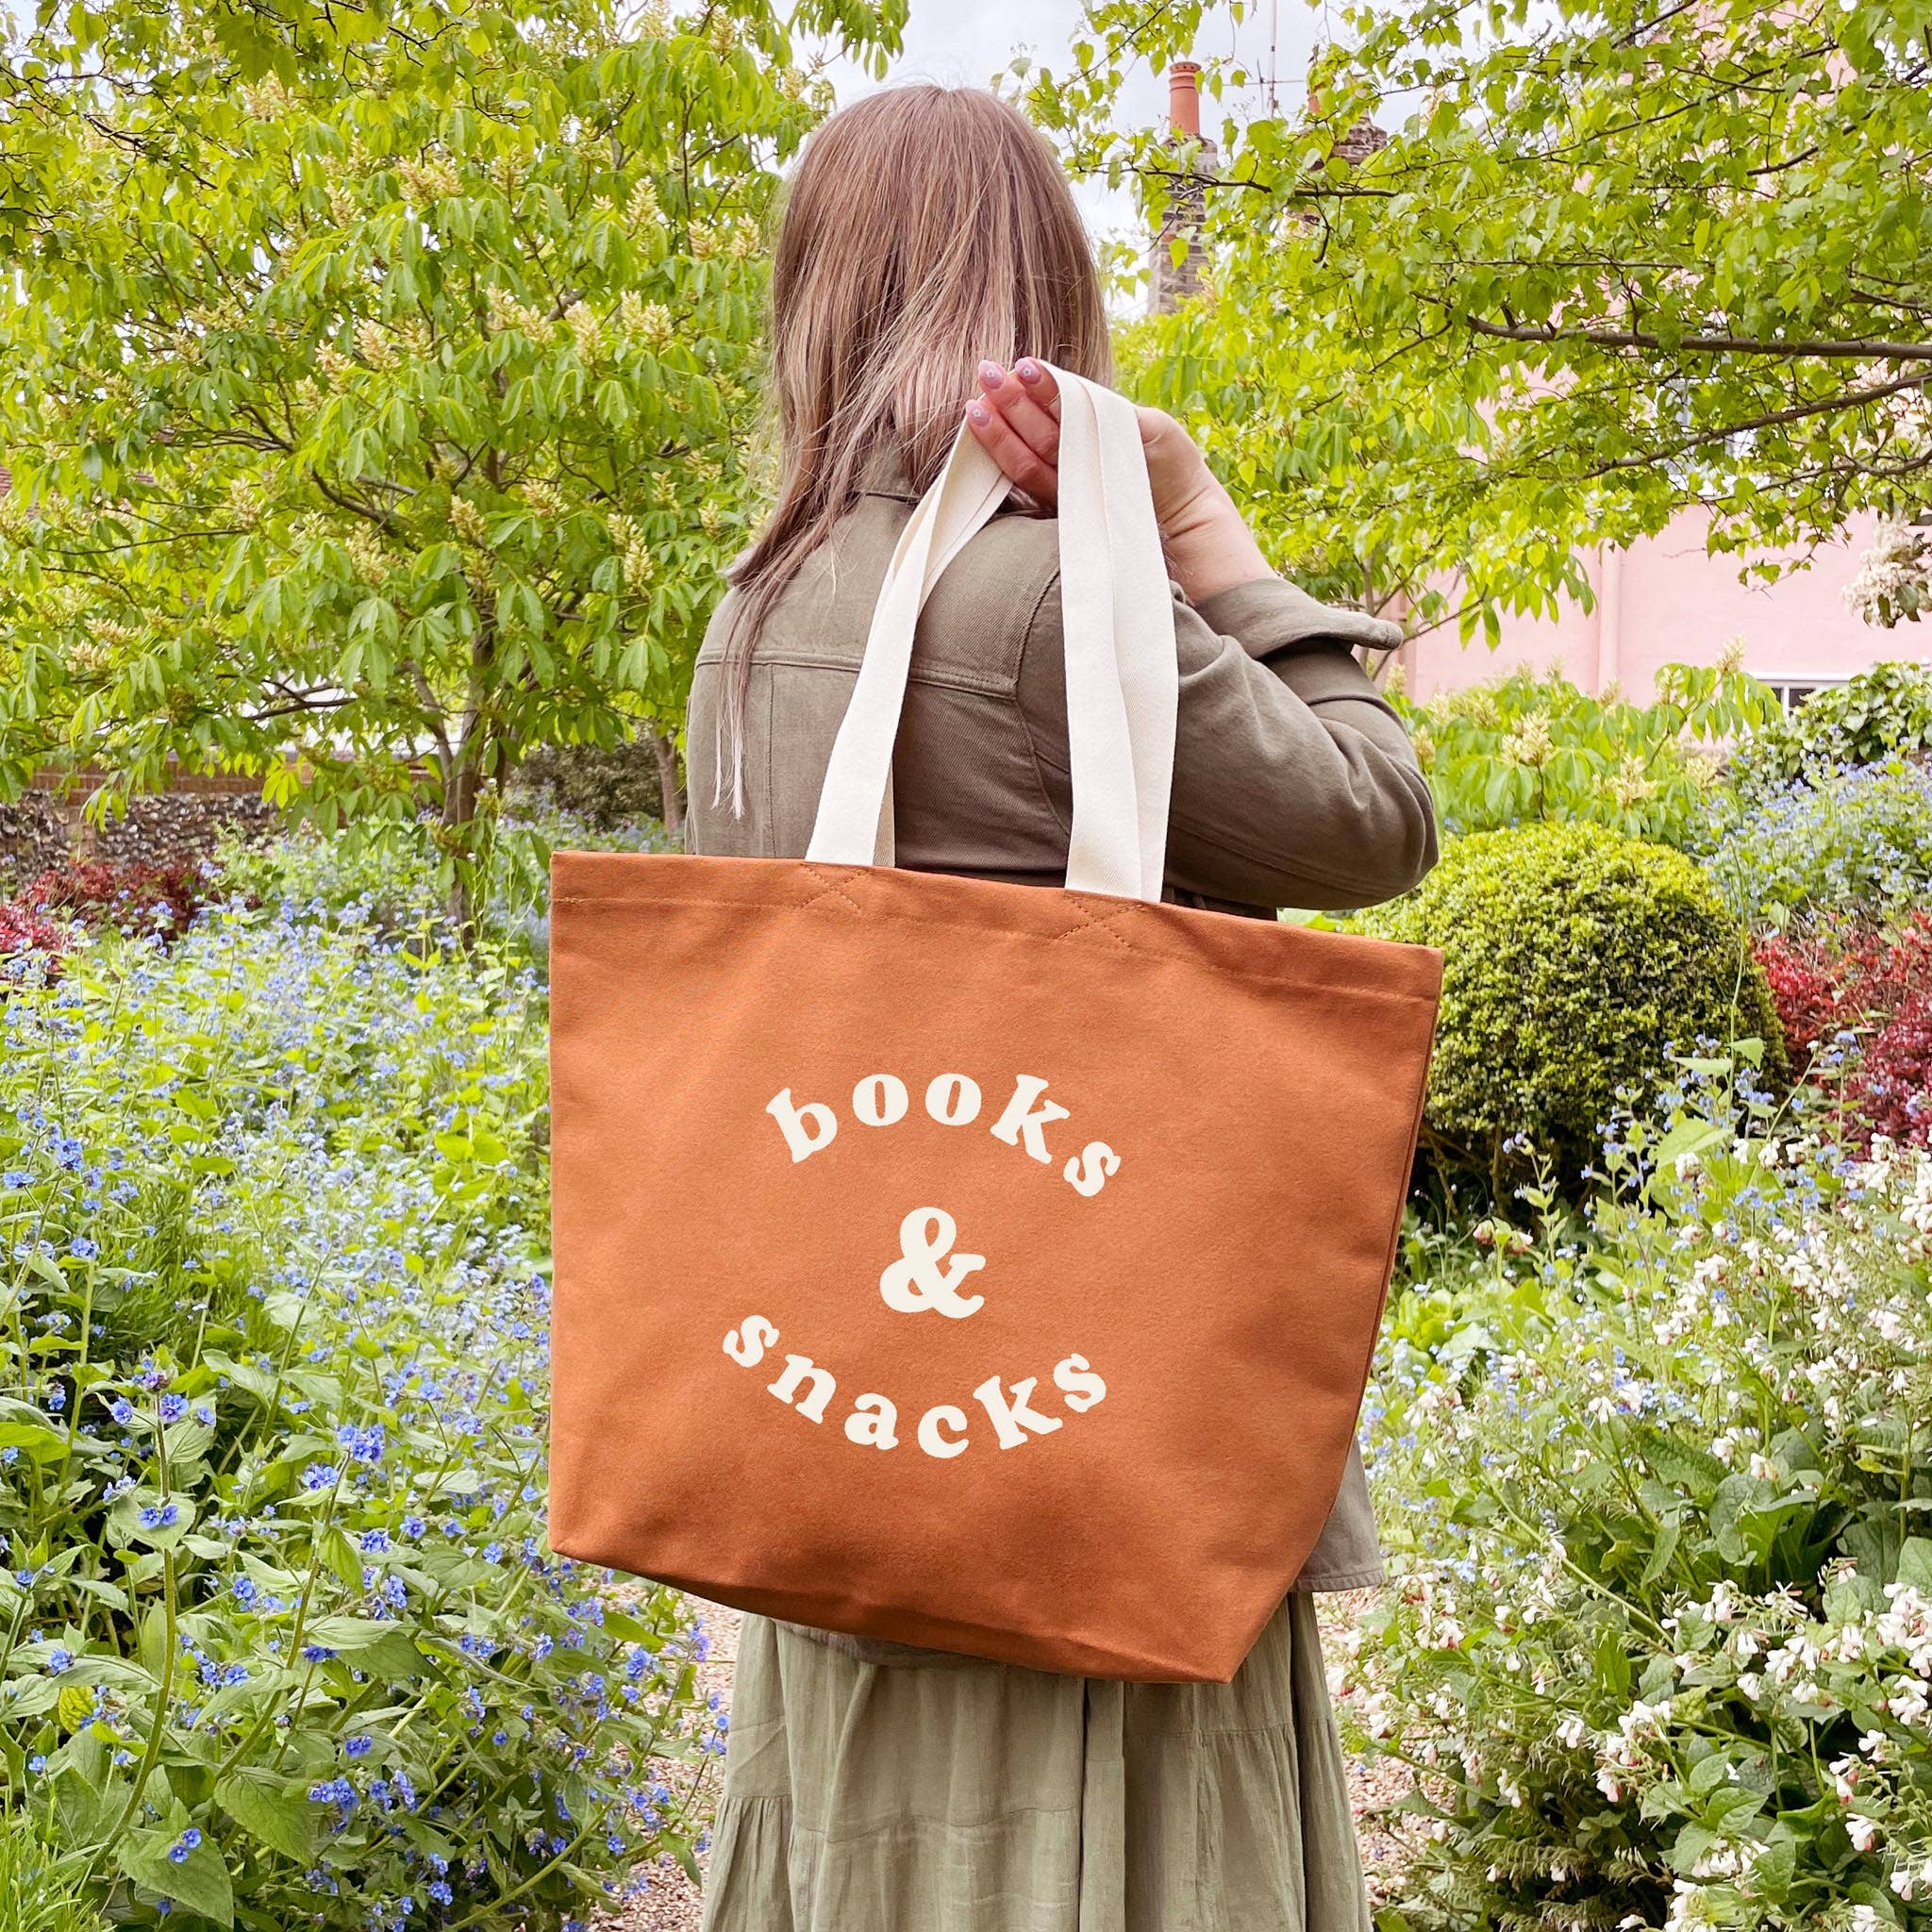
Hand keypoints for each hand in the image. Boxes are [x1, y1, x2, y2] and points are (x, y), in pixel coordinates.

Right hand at [965, 358, 1272, 603]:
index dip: (1035, 394)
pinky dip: (1014, 460)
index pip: (1061, 414)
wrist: (1190, 528)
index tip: (1014, 369)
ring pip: (1032, 456)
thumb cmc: (1176, 479)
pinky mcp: (1066, 518)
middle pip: (1039, 431)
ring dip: (1002, 428)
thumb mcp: (1154, 432)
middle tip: (986, 373)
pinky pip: (1038, 484)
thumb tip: (1074, 395)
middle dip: (1011, 402)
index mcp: (1097, 441)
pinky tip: (994, 439)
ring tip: (979, 402)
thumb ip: (1116, 414)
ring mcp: (1070, 491)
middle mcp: (1078, 465)